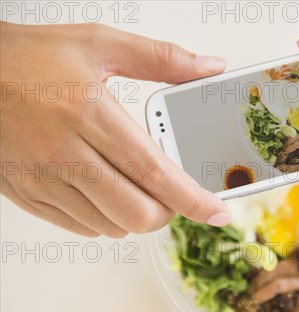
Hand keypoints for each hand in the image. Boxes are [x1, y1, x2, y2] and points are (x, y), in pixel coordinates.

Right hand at [0, 22, 230, 236]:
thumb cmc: (28, 58)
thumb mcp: (98, 44)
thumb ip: (160, 58)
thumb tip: (209, 67)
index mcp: (89, 115)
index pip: (155, 173)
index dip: (193, 200)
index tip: (219, 212)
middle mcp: (65, 154)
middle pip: (138, 213)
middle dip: (167, 211)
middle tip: (171, 192)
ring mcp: (43, 180)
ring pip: (112, 226)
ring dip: (137, 215)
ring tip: (136, 185)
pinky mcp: (26, 195)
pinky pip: (82, 228)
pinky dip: (106, 218)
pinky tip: (105, 190)